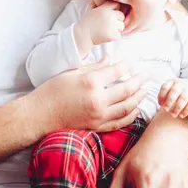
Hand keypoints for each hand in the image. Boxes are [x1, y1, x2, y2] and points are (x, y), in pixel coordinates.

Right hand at [30, 57, 145, 132]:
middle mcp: (97, 99)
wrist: (41, 114)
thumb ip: (93, 67)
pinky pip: (119, 122)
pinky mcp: (97, 126)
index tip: (133, 62)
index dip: (127, 66)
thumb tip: (109, 60)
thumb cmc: (52, 90)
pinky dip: (130, 116)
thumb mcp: (71, 73)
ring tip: (145, 91)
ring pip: (127, 106)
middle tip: (147, 76)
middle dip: (139, 81)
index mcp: (90, 82)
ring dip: (138, 98)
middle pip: (126, 89)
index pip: (116, 71)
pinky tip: (136, 110)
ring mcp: (99, 115)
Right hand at [74, 0, 124, 55]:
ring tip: (106, 30)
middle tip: (108, 24)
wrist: (83, 35)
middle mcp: (110, 16)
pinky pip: (119, 35)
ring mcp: (113, 26)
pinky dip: (113, 36)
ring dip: (116, 28)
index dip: (114, 10)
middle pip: (121, 15)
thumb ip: (94, 2)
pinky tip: (105, 35)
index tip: (109, 15)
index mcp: (104, 9)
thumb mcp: (89, 9)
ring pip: (121, 26)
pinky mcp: (114, 35)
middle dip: (117, 19)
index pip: (116, 5)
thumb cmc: (86, 22)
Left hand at [158, 78, 187, 117]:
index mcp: (172, 81)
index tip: (160, 104)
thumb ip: (164, 95)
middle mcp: (180, 84)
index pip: (165, 87)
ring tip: (173, 115)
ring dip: (178, 107)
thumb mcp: (169, 89)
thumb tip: (160, 103)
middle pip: (174, 91)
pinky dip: (186, 110)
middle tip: (165, 110)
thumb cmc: (177, 90)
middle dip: (169, 101)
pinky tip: (181, 115)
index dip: (161, 96)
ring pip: (183, 98)